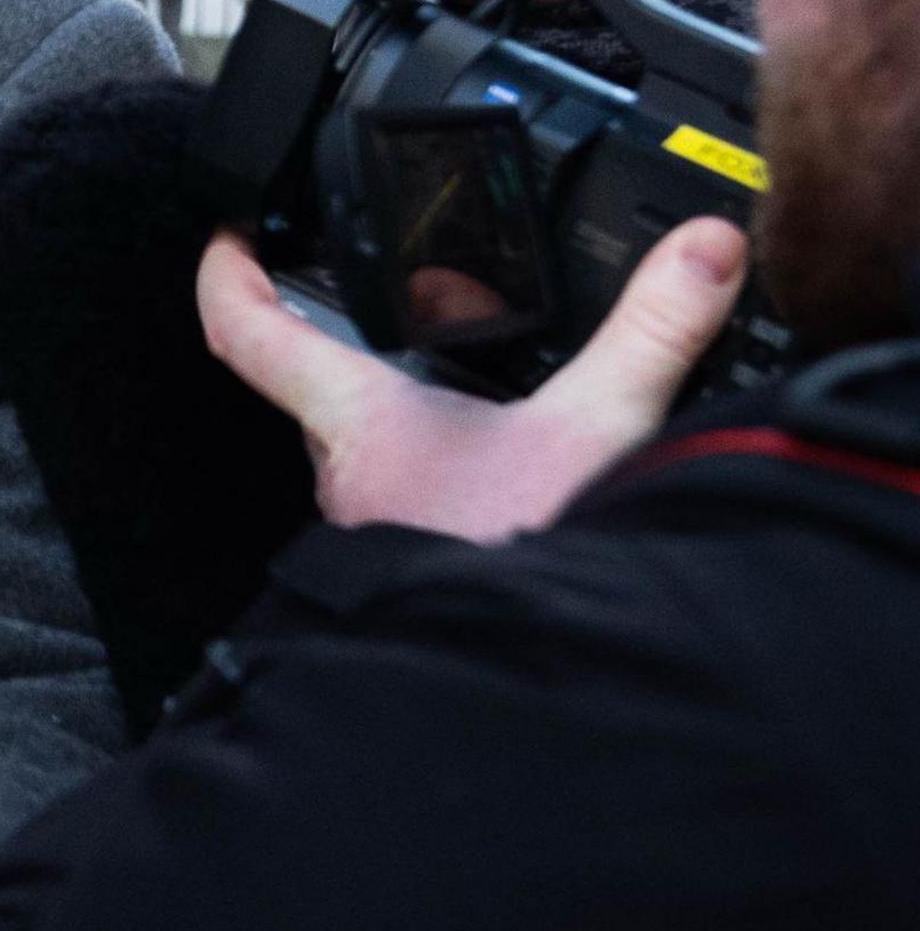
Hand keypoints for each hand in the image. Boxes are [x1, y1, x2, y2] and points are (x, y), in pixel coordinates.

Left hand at [197, 218, 747, 541]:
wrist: (542, 689)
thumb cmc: (532, 569)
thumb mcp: (604, 427)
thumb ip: (655, 329)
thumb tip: (704, 247)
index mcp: (361, 422)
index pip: (248, 335)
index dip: (229, 279)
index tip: (228, 241)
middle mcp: (348, 475)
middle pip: (316, 386)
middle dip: (352, 339)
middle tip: (396, 293)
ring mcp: (374, 529)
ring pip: (368, 447)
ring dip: (409, 408)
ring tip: (470, 371)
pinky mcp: (409, 569)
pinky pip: (408, 499)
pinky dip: (445, 468)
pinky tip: (504, 469)